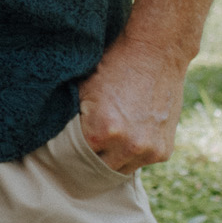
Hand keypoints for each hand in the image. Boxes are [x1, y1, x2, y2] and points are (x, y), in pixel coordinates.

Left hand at [75, 34, 187, 172]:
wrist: (154, 53)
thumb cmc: (112, 67)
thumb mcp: (82, 91)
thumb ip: (72, 120)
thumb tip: (56, 140)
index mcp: (101, 132)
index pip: (74, 157)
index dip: (68, 152)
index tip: (62, 149)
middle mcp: (128, 146)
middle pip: (98, 168)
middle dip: (89, 160)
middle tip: (80, 151)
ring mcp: (149, 151)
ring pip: (121, 169)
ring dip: (112, 159)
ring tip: (104, 142)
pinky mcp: (165, 151)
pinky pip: (140, 162)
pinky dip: (131, 154)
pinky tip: (124, 137)